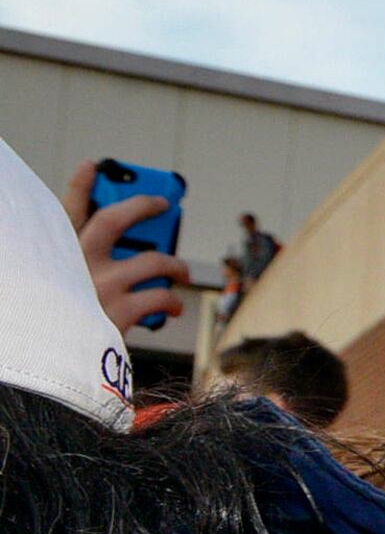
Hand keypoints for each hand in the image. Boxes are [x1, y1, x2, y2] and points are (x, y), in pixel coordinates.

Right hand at [71, 162, 193, 333]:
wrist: (53, 369)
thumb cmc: (65, 326)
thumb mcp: (62, 289)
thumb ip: (82, 268)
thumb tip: (130, 256)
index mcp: (55, 256)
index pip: (64, 212)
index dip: (79, 186)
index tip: (92, 165)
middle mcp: (74, 263)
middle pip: (113, 220)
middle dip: (142, 206)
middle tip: (163, 203)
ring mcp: (98, 285)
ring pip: (153, 260)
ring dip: (175, 266)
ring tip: (182, 273)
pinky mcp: (119, 311)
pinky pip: (161, 296)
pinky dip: (173, 303)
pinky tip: (173, 309)